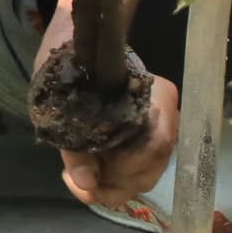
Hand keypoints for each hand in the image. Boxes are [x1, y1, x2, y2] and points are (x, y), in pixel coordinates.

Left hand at [61, 65, 181, 208]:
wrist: (74, 48)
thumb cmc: (70, 69)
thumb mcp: (64, 108)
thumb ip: (76, 149)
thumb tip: (87, 184)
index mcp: (156, 96)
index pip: (155, 145)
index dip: (125, 169)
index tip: (90, 177)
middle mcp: (166, 114)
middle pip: (153, 165)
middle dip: (115, 184)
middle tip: (76, 181)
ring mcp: (160, 128)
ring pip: (147, 172)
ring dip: (112, 183)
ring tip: (77, 175)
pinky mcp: (146, 138)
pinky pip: (139, 168)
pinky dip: (114, 176)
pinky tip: (88, 170)